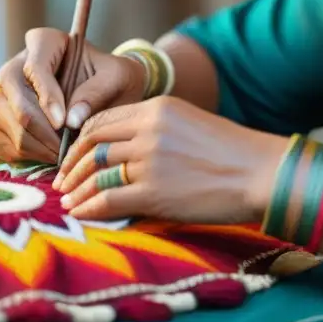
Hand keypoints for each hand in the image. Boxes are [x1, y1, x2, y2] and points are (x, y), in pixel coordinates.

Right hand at [0, 27, 148, 163]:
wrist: (107, 92)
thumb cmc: (112, 79)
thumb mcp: (117, 77)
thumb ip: (97, 92)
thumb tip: (71, 121)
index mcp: (43, 42)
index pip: (34, 69)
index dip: (47, 98)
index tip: (64, 124)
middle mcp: (14, 66)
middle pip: (13, 100)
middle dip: (40, 130)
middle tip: (66, 149)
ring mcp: (1, 94)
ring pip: (5, 123)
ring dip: (35, 146)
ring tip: (64, 153)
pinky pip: (3, 143)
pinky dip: (27, 155)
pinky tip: (51, 156)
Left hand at [52, 96, 288, 224]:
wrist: (262, 173)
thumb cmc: (232, 152)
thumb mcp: (190, 123)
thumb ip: (156, 129)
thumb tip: (125, 150)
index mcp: (157, 108)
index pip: (102, 119)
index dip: (80, 140)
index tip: (72, 156)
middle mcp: (148, 130)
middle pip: (93, 144)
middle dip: (71, 164)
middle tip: (61, 181)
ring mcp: (150, 161)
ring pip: (96, 171)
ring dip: (76, 188)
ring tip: (67, 200)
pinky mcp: (154, 192)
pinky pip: (108, 198)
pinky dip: (89, 207)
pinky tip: (81, 213)